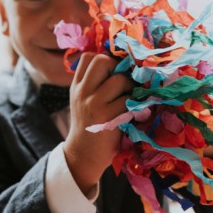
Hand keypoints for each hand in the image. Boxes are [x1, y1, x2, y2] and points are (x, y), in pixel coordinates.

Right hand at [63, 52, 132, 194]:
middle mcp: (83, 92)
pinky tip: (135, 110)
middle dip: (119, 67)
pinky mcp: (108, 117)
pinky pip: (128, 100)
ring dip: (131, 86)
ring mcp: (94, 104)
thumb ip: (93, 84)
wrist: (83, 155)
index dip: (104, 58)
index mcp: (76, 86)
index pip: (88, 57)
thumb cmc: (89, 126)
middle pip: (102, 61)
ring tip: (131, 97)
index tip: (114, 71)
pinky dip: (136, 103)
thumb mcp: (82, 102)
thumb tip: (122, 65)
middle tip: (125, 82)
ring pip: (119, 80)